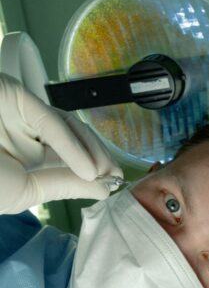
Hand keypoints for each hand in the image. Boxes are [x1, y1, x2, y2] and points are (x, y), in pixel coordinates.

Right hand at [0, 74, 121, 214]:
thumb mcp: (21, 191)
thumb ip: (61, 186)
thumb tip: (101, 189)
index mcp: (20, 155)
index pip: (66, 159)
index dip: (94, 170)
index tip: (115, 184)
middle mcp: (21, 131)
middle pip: (72, 139)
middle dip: (98, 157)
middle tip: (116, 177)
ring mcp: (17, 112)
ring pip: (67, 126)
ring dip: (92, 149)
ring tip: (106, 174)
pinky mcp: (14, 96)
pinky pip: (50, 121)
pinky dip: (73, 145)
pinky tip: (90, 167)